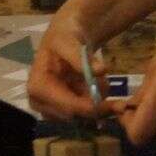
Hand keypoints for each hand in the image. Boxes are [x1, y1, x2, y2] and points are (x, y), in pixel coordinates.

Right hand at [27, 7, 110, 123]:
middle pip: (77, 116)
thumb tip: (100, 69)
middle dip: (99, 105)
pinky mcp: (62, 111)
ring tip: (101, 80)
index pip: (68, 107)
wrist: (65, 38)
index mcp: (38, 87)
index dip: (93, 108)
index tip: (117, 103)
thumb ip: (80, 57)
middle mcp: (40, 103)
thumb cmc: (63, 38)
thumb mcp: (68, 42)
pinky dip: (97, 103)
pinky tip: (96, 86)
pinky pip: (87, 115)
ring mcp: (51, 109)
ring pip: (85, 117)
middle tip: (116, 94)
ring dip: (99, 102)